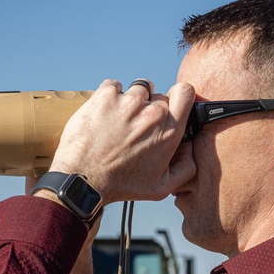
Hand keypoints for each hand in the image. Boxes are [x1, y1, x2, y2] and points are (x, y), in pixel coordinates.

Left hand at [47, 79, 195, 203]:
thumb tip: (190, 147)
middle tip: (136, 129)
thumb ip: (186, 168)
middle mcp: (152, 113)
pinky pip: (114, 85)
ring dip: (131, 102)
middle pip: (159, 96)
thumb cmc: (122, 185)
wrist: (83, 178)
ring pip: (138, 90)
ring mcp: (128, 102)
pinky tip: (106, 115)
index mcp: (169, 132)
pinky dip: (111, 97)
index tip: (172, 104)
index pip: (185, 92)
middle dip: (151, 109)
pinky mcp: (105, 96)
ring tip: (119, 123)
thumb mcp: (162, 188)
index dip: (180, 95)